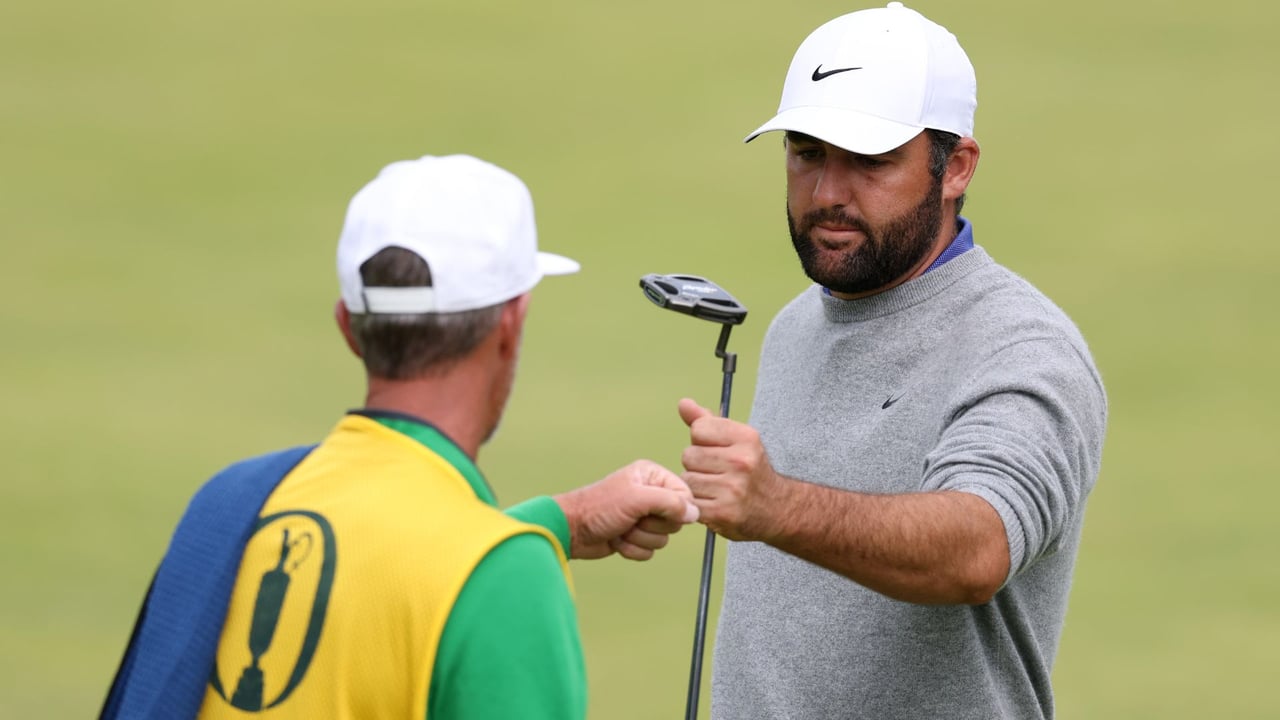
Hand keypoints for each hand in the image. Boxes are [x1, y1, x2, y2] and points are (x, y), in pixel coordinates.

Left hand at [554, 460, 698, 560]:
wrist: (572, 530)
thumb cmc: (598, 507)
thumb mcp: (636, 499)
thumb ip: (668, 502)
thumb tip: (694, 513)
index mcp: (652, 476)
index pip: (685, 496)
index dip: (675, 510)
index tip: (654, 512)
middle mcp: (650, 495)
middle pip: (675, 520)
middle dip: (652, 526)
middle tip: (632, 519)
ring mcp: (643, 517)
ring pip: (663, 539)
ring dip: (640, 539)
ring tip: (621, 529)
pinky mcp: (635, 536)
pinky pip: (650, 551)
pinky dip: (632, 549)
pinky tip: (617, 540)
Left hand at [678, 398, 784, 541]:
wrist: (778, 509)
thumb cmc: (752, 470)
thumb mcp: (738, 440)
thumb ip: (707, 421)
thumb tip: (683, 403)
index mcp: (746, 438)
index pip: (698, 429)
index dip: (702, 440)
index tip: (717, 450)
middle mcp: (741, 462)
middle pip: (689, 455)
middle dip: (697, 464)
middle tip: (717, 472)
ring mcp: (732, 489)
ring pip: (687, 479)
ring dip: (696, 484)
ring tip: (716, 488)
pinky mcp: (723, 513)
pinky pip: (691, 500)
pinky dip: (698, 503)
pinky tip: (714, 502)